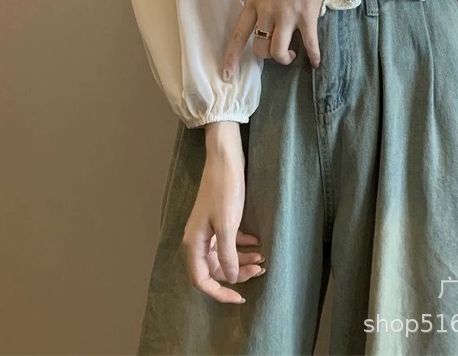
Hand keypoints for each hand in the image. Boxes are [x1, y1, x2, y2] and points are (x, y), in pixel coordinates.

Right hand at [182, 124, 264, 303]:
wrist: (226, 159)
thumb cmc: (224, 190)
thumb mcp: (228, 225)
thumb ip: (227, 254)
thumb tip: (231, 278)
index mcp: (193, 243)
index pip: (201, 280)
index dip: (219, 293)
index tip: (240, 298)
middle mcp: (198, 239)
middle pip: (214, 269)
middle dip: (236, 274)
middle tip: (260, 271)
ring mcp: (208, 230)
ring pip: (223, 256)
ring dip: (242, 260)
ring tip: (263, 259)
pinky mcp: (219, 220)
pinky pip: (229, 241)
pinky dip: (243, 245)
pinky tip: (257, 243)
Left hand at [223, 0, 353, 72]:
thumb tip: (272, 13)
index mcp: (253, 1)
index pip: (238, 35)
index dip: (232, 57)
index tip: (227, 75)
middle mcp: (266, 11)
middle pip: (260, 48)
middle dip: (268, 56)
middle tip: (278, 51)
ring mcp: (286, 15)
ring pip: (279, 51)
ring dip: (285, 58)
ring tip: (291, 55)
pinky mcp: (307, 16)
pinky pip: (309, 44)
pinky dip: (314, 56)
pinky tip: (317, 62)